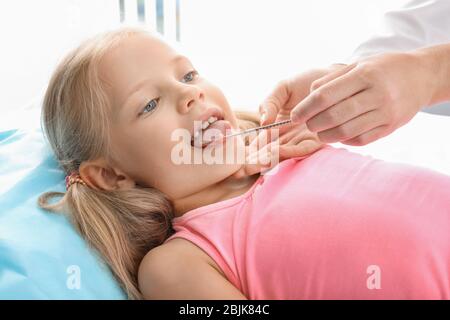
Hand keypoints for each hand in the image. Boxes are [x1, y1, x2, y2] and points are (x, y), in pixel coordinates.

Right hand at [231, 67, 342, 178]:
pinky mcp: (319, 141)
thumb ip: (268, 103)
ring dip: (269, 160)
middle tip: (242, 168)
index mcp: (276, 128)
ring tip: (256, 162)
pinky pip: (303, 149)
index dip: (248, 154)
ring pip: (283, 155)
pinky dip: (289, 152)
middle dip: (255, 163)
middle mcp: (288, 138)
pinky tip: (276, 152)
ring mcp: (302, 141)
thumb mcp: (281, 90)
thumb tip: (263, 121)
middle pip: (268, 155)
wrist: (334, 77)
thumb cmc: (306, 82)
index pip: (259, 144)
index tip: (236, 160)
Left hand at [290, 52, 436, 145]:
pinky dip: (344, 140)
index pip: (325, 96)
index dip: (305, 108)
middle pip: (333, 116)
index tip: (294, 116)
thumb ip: (332, 79)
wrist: (422, 76)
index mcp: (364, 75)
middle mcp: (376, 94)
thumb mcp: (359, 64)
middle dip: (313, 123)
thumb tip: (309, 96)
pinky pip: (360, 140)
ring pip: (345, 131)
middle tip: (306, 124)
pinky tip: (337, 135)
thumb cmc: (383, 68)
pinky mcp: (390, 127)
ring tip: (319, 132)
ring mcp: (385, 113)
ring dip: (326, 135)